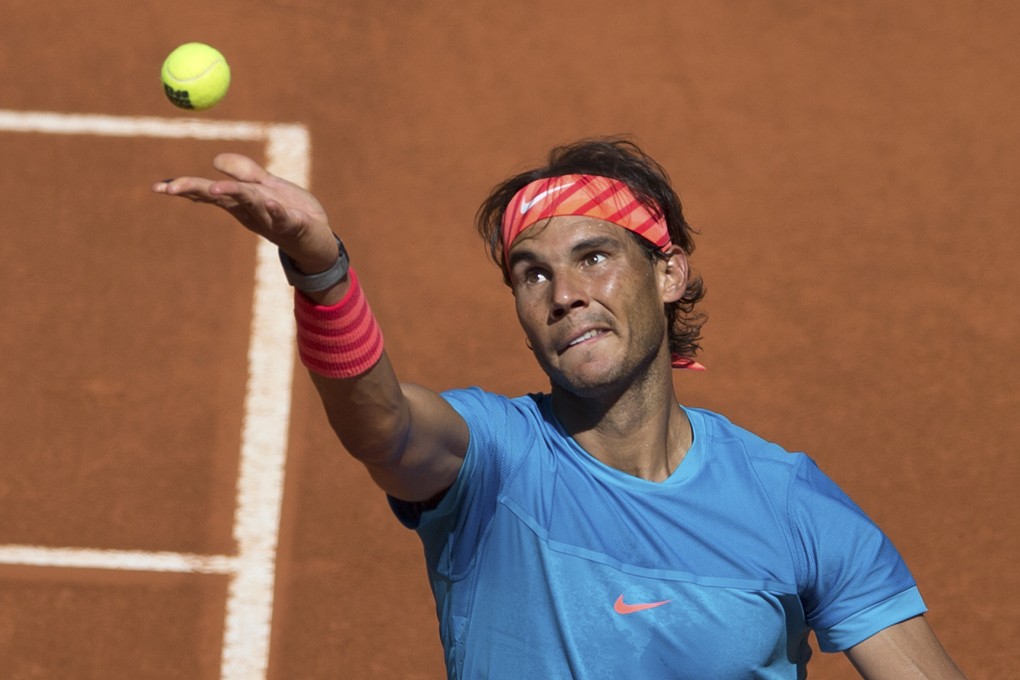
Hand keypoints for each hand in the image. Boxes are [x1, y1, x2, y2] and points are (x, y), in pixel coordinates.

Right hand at [153, 153, 338, 273]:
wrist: (320, 243)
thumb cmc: (292, 213)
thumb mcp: (267, 188)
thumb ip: (245, 173)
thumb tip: (215, 159)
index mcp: (242, 202)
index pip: (210, 191)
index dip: (186, 187)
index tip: (158, 187)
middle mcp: (252, 211)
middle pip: (222, 197)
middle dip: (197, 191)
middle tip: (171, 189)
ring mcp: (272, 220)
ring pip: (250, 203)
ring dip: (233, 194)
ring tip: (215, 188)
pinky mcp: (295, 225)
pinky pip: (284, 218)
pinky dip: (277, 211)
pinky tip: (270, 203)